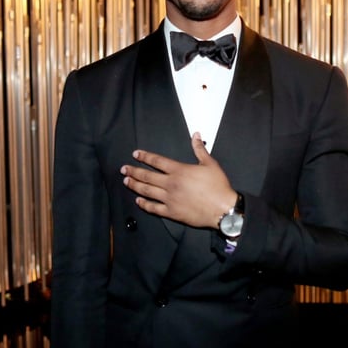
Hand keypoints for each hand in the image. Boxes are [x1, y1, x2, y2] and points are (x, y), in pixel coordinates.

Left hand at [121, 132, 237, 228]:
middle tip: (124, 169)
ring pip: (147, 191)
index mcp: (179, 170)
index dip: (145, 157)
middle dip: (134, 171)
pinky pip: (154, 208)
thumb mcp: (210, 164)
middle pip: (147, 176)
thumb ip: (199, 149)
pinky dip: (144, 204)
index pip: (157, 161)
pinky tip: (138, 201)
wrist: (223, 209)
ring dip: (135, 185)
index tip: (135, 154)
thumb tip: (195, 135)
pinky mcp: (172, 212)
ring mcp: (170, 199)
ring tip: (126, 181)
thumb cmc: (218, 186)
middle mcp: (171, 184)